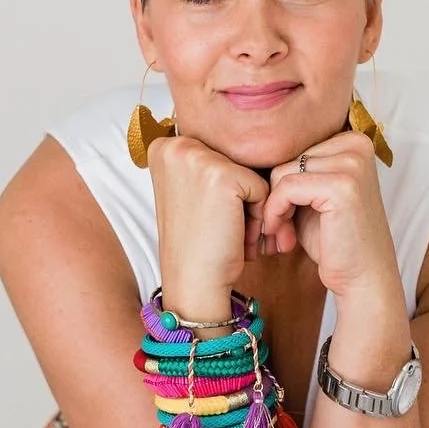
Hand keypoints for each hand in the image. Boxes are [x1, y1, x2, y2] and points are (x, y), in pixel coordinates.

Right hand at [148, 134, 268, 312]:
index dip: (226, 192)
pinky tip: (237, 237)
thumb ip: (209, 165)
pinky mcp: (222, 177)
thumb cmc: (197, 246)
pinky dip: (258, 217)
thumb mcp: (192, 193)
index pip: (223, 154)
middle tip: (225, 233)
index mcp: (165, 147)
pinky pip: (262, 189)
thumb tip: (252, 142)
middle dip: (241, 200)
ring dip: (252, 210)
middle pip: (238, 163)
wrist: (193, 285)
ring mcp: (198, 158)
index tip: (209, 219)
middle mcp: (176, 146)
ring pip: (252, 176)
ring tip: (232, 236)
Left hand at [256, 131, 400, 299]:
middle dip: (277, 197)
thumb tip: (255, 152)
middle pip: (287, 158)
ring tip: (284, 236)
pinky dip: (275, 214)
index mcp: (353, 141)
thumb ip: (297, 171)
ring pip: (282, 172)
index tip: (282, 217)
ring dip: (274, 208)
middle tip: (282, 232)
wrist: (362, 278)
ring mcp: (352, 163)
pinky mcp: (342, 185)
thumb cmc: (335, 241)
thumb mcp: (314, 196)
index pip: (295, 149)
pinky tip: (284, 238)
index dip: (281, 185)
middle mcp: (357, 145)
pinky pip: (286, 188)